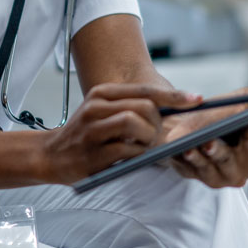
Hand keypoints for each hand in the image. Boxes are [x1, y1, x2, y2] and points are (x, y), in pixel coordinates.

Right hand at [40, 82, 200, 184]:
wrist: (51, 155)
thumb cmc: (84, 135)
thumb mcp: (102, 113)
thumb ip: (130, 108)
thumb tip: (170, 112)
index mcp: (102, 93)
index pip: (145, 90)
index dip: (173, 95)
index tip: (197, 99)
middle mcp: (97, 106)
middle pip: (145, 106)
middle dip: (159, 123)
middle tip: (157, 137)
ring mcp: (94, 129)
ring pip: (136, 123)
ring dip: (149, 138)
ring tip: (144, 147)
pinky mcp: (94, 152)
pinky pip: (128, 150)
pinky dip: (139, 154)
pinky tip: (135, 157)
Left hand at [167, 74, 247, 187]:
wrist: (178, 133)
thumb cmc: (215, 117)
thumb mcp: (240, 100)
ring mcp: (230, 173)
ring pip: (225, 160)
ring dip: (218, 150)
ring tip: (209, 141)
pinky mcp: (207, 178)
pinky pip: (200, 168)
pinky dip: (194, 158)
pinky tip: (188, 150)